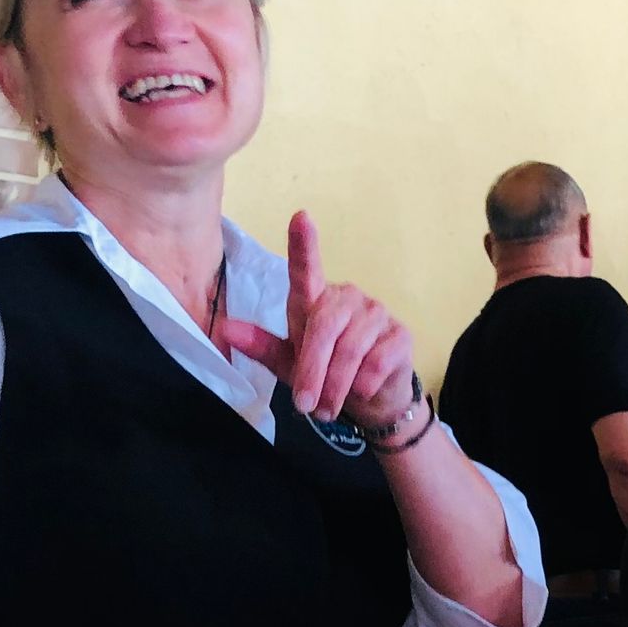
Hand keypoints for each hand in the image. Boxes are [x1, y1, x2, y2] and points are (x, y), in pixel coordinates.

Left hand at [217, 211, 416, 428]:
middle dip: (312, 372)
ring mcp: (377, 313)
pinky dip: (362, 387)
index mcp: (316, 301)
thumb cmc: (325, 375)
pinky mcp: (400, 335)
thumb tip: (226, 330)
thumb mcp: (288, 364)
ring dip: (336, 387)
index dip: (304, 245)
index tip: (301, 218)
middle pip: (325, 327)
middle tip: (306, 405)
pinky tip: (360, 392)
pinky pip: (377, 363)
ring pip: (351, 350)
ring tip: (328, 408)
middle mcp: (347, 298)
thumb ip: (261, 346)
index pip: (307, 270)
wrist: (370, 401)